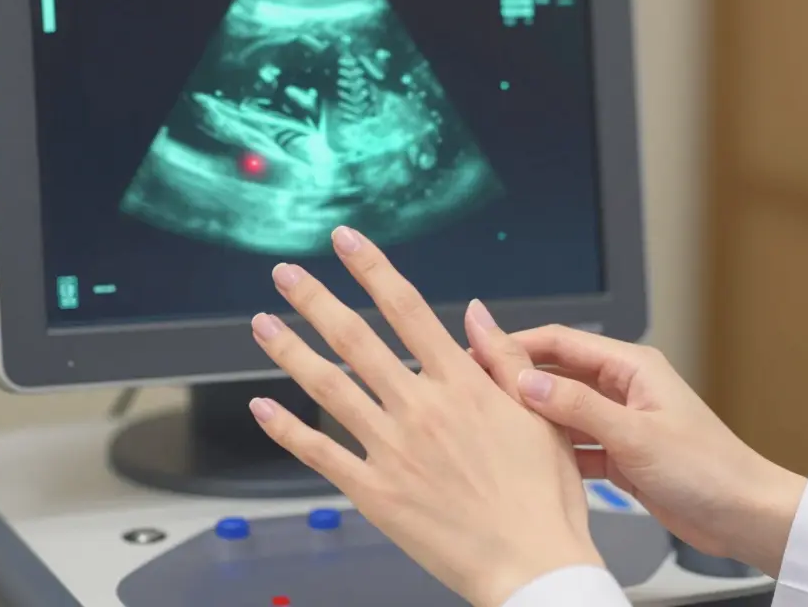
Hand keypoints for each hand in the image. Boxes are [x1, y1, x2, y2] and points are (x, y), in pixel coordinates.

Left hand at [249, 227, 602, 606]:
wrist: (532, 564)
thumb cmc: (545, 497)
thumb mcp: (540, 414)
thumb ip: (505, 360)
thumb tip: (475, 313)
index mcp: (464, 386)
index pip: (407, 309)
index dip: (372, 269)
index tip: (346, 242)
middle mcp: (422, 409)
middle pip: (356, 339)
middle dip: (315, 300)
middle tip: (286, 273)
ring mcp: (393, 450)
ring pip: (329, 388)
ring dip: (291, 350)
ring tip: (262, 323)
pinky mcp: (375, 492)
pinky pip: (320, 454)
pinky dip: (288, 429)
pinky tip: (264, 408)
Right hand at [477, 325, 807, 576]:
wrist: (742, 514)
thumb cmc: (708, 468)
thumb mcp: (635, 434)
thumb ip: (578, 407)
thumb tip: (526, 381)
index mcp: (633, 366)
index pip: (562, 342)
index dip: (518, 344)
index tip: (479, 351)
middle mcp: (625, 388)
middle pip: (559, 374)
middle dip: (519, 380)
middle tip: (475, 389)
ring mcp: (622, 422)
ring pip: (564, 412)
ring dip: (534, 418)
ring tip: (491, 426)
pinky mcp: (622, 456)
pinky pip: (577, 445)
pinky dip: (555, 451)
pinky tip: (529, 460)